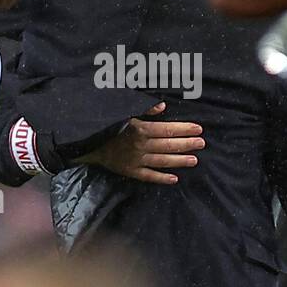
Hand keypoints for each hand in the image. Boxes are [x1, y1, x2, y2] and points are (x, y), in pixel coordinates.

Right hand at [78, 102, 204, 183]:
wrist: (83, 141)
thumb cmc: (104, 122)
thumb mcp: (122, 109)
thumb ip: (143, 108)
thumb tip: (162, 107)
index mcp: (140, 129)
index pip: (168, 129)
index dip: (184, 129)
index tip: (199, 129)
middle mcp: (140, 146)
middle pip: (168, 146)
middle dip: (187, 144)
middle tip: (202, 143)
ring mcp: (135, 161)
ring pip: (162, 162)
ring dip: (179, 161)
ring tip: (194, 160)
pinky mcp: (129, 171)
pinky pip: (148, 176)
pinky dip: (161, 178)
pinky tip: (174, 179)